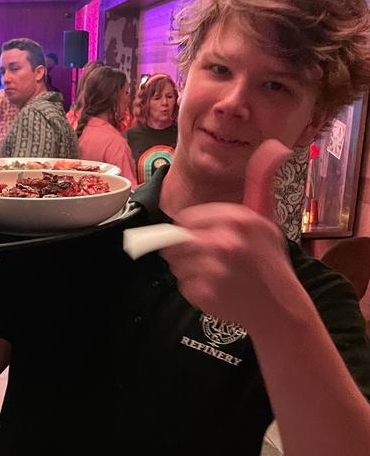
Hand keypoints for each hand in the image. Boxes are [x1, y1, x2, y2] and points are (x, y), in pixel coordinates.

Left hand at [161, 140, 294, 331]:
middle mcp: (223, 242)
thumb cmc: (270, 263)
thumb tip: (272, 146)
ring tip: (214, 273)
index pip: (187, 219)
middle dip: (186, 249)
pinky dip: (193, 288)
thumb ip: (260, 183)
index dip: (190, 229)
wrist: (279, 309)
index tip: (202, 238)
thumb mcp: (267, 220)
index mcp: (238, 219)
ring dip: (188, 268)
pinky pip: (182, 284)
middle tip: (208, 258)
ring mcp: (211, 269)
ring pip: (176, 263)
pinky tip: (215, 289)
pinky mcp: (202, 293)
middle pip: (176, 240)